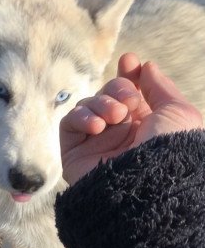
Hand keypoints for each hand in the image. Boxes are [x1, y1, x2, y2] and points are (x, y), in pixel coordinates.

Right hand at [60, 53, 202, 184]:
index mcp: (142, 123)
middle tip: (127, 102)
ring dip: (100, 104)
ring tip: (114, 117)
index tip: (128, 61)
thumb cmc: (170, 148)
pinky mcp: (74, 151)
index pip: (127, 93)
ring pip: (87, 106)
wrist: (149, 186)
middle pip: (106, 94)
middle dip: (116, 89)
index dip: (127, 76)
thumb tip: (146, 67)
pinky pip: (69, 123)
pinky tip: (96, 126)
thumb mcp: (177, 112)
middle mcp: (117, 131)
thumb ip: (160, 87)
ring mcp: (95, 141)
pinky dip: (80, 117)